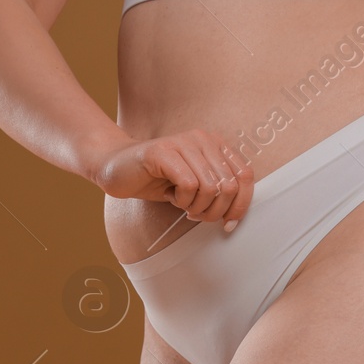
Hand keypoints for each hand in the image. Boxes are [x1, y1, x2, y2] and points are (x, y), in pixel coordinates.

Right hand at [90, 129, 253, 229]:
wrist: (118, 169)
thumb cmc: (158, 180)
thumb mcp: (196, 188)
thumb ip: (218, 193)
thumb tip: (235, 217)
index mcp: (216, 146)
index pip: (245, 176)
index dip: (241, 205)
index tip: (227, 224)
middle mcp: (204, 139)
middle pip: (230, 186)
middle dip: (215, 211)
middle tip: (196, 214)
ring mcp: (184, 143)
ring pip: (211, 188)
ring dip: (197, 207)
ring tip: (182, 204)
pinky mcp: (165, 151)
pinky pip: (189, 185)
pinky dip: (182, 200)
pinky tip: (171, 196)